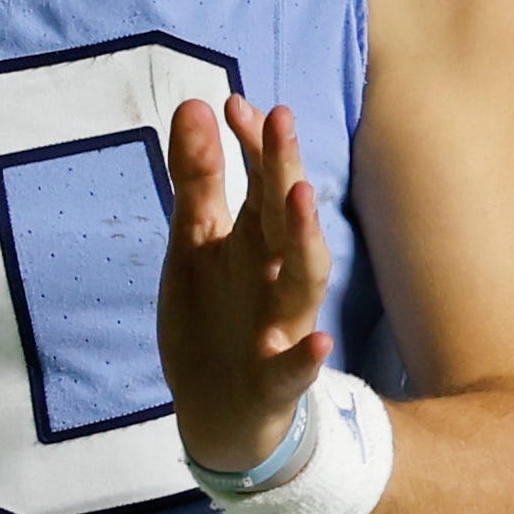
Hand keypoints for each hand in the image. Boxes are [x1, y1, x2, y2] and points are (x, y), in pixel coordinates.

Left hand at [157, 93, 328, 474]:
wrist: (216, 409)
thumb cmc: (212, 316)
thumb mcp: (194, 244)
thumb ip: (197, 180)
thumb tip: (195, 103)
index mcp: (254, 240)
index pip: (261, 181)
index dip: (252, 144)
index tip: (233, 103)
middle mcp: (276, 273)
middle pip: (285, 216)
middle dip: (283, 168)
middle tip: (279, 118)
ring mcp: (282, 324)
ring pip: (304, 280)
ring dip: (305, 240)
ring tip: (300, 198)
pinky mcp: (277, 379)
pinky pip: (296, 368)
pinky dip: (308, 356)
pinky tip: (320, 342)